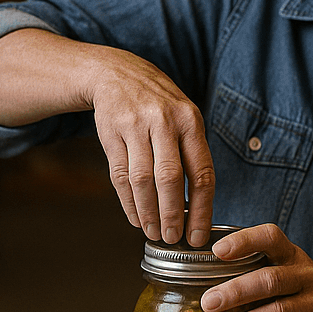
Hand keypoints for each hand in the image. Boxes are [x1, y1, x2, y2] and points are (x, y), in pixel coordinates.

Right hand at [86, 50, 213, 246]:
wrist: (117, 73)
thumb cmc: (158, 103)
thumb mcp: (184, 118)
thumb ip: (192, 154)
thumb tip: (197, 206)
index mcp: (190, 121)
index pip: (201, 173)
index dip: (201, 209)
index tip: (198, 235)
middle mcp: (164, 121)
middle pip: (170, 178)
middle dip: (172, 215)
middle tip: (172, 237)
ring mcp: (135, 125)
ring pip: (142, 180)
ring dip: (148, 212)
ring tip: (152, 232)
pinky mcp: (111, 132)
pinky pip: (119, 175)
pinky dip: (128, 201)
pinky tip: (135, 216)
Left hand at [199, 224, 312, 311]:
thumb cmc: (307, 289)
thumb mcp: (290, 267)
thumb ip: (257, 266)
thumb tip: (200, 274)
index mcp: (294, 256)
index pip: (271, 238)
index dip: (245, 241)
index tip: (218, 251)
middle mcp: (306, 278)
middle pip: (271, 280)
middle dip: (237, 291)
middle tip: (208, 303)